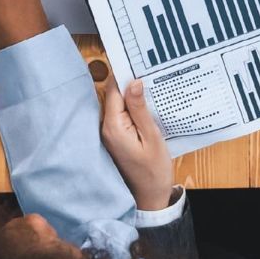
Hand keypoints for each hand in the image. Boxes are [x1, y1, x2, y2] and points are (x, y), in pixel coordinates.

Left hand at [94, 61, 174, 210]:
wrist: (150, 198)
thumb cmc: (154, 171)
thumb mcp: (152, 138)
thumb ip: (140, 109)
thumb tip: (133, 82)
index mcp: (113, 126)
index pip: (113, 90)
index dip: (125, 73)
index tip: (138, 59)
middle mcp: (105, 128)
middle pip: (113, 95)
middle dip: (128, 82)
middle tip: (148, 68)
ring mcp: (108, 134)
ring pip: (117, 104)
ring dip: (131, 94)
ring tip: (150, 83)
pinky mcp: (115, 138)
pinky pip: (120, 115)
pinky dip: (131, 107)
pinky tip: (145, 104)